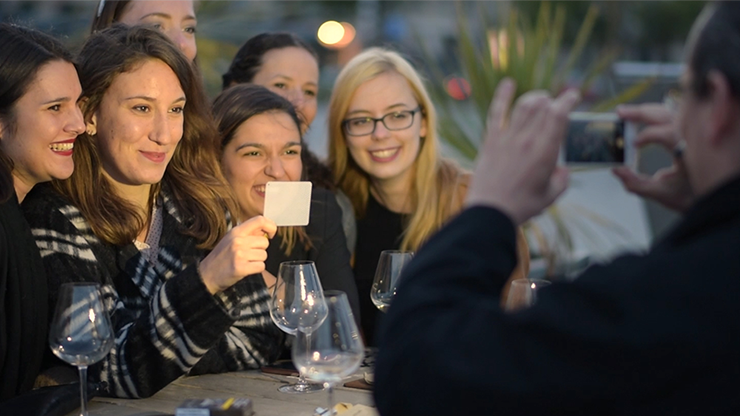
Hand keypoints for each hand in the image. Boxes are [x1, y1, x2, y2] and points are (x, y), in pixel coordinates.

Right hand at [199, 216, 276, 294]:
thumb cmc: (221, 257)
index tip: (270, 234)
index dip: (270, 226)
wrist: (207, 274)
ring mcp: (239, 254)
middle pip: (264, 242)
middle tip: (249, 254)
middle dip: (260, 250)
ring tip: (245, 262)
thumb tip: (266, 229)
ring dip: (258, 260)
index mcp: (236, 231)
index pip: (259, 220)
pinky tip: (246, 269)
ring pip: (264, 255)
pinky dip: (256, 269)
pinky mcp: (241, 268)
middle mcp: (238, 241)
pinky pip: (261, 266)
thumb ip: (248, 233)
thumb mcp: (231, 239)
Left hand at [466, 78, 580, 224]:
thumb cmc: (522, 206)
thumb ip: (562, 180)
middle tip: (556, 104)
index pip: (559, 115)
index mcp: (545, 151)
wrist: (490, 211)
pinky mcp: (491, 140)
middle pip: (542, 106)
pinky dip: (503, 95)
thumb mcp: (551, 196)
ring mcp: (507, 138)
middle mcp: (527, 139)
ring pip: (523, 105)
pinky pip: (497, 112)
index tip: (573, 96)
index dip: (568, 100)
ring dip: (535, 97)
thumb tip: (562, 170)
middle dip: (553, 100)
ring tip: (541, 98)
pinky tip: (508, 83)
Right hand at [613, 104, 693, 211]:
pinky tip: (640, 117)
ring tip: (625, 113)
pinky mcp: (689, 130)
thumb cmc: (688, 195)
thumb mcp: (660, 192)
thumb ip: (635, 184)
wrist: (710, 195)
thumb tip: (616, 170)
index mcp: (689, 153)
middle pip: (666, 115)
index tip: (633, 144)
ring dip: (646, 111)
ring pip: (668, 111)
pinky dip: (654, 114)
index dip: (648, 136)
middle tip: (620, 113)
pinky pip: (670, 115)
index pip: (667, 133)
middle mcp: (692, 137)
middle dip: (641, 113)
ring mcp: (691, 132)